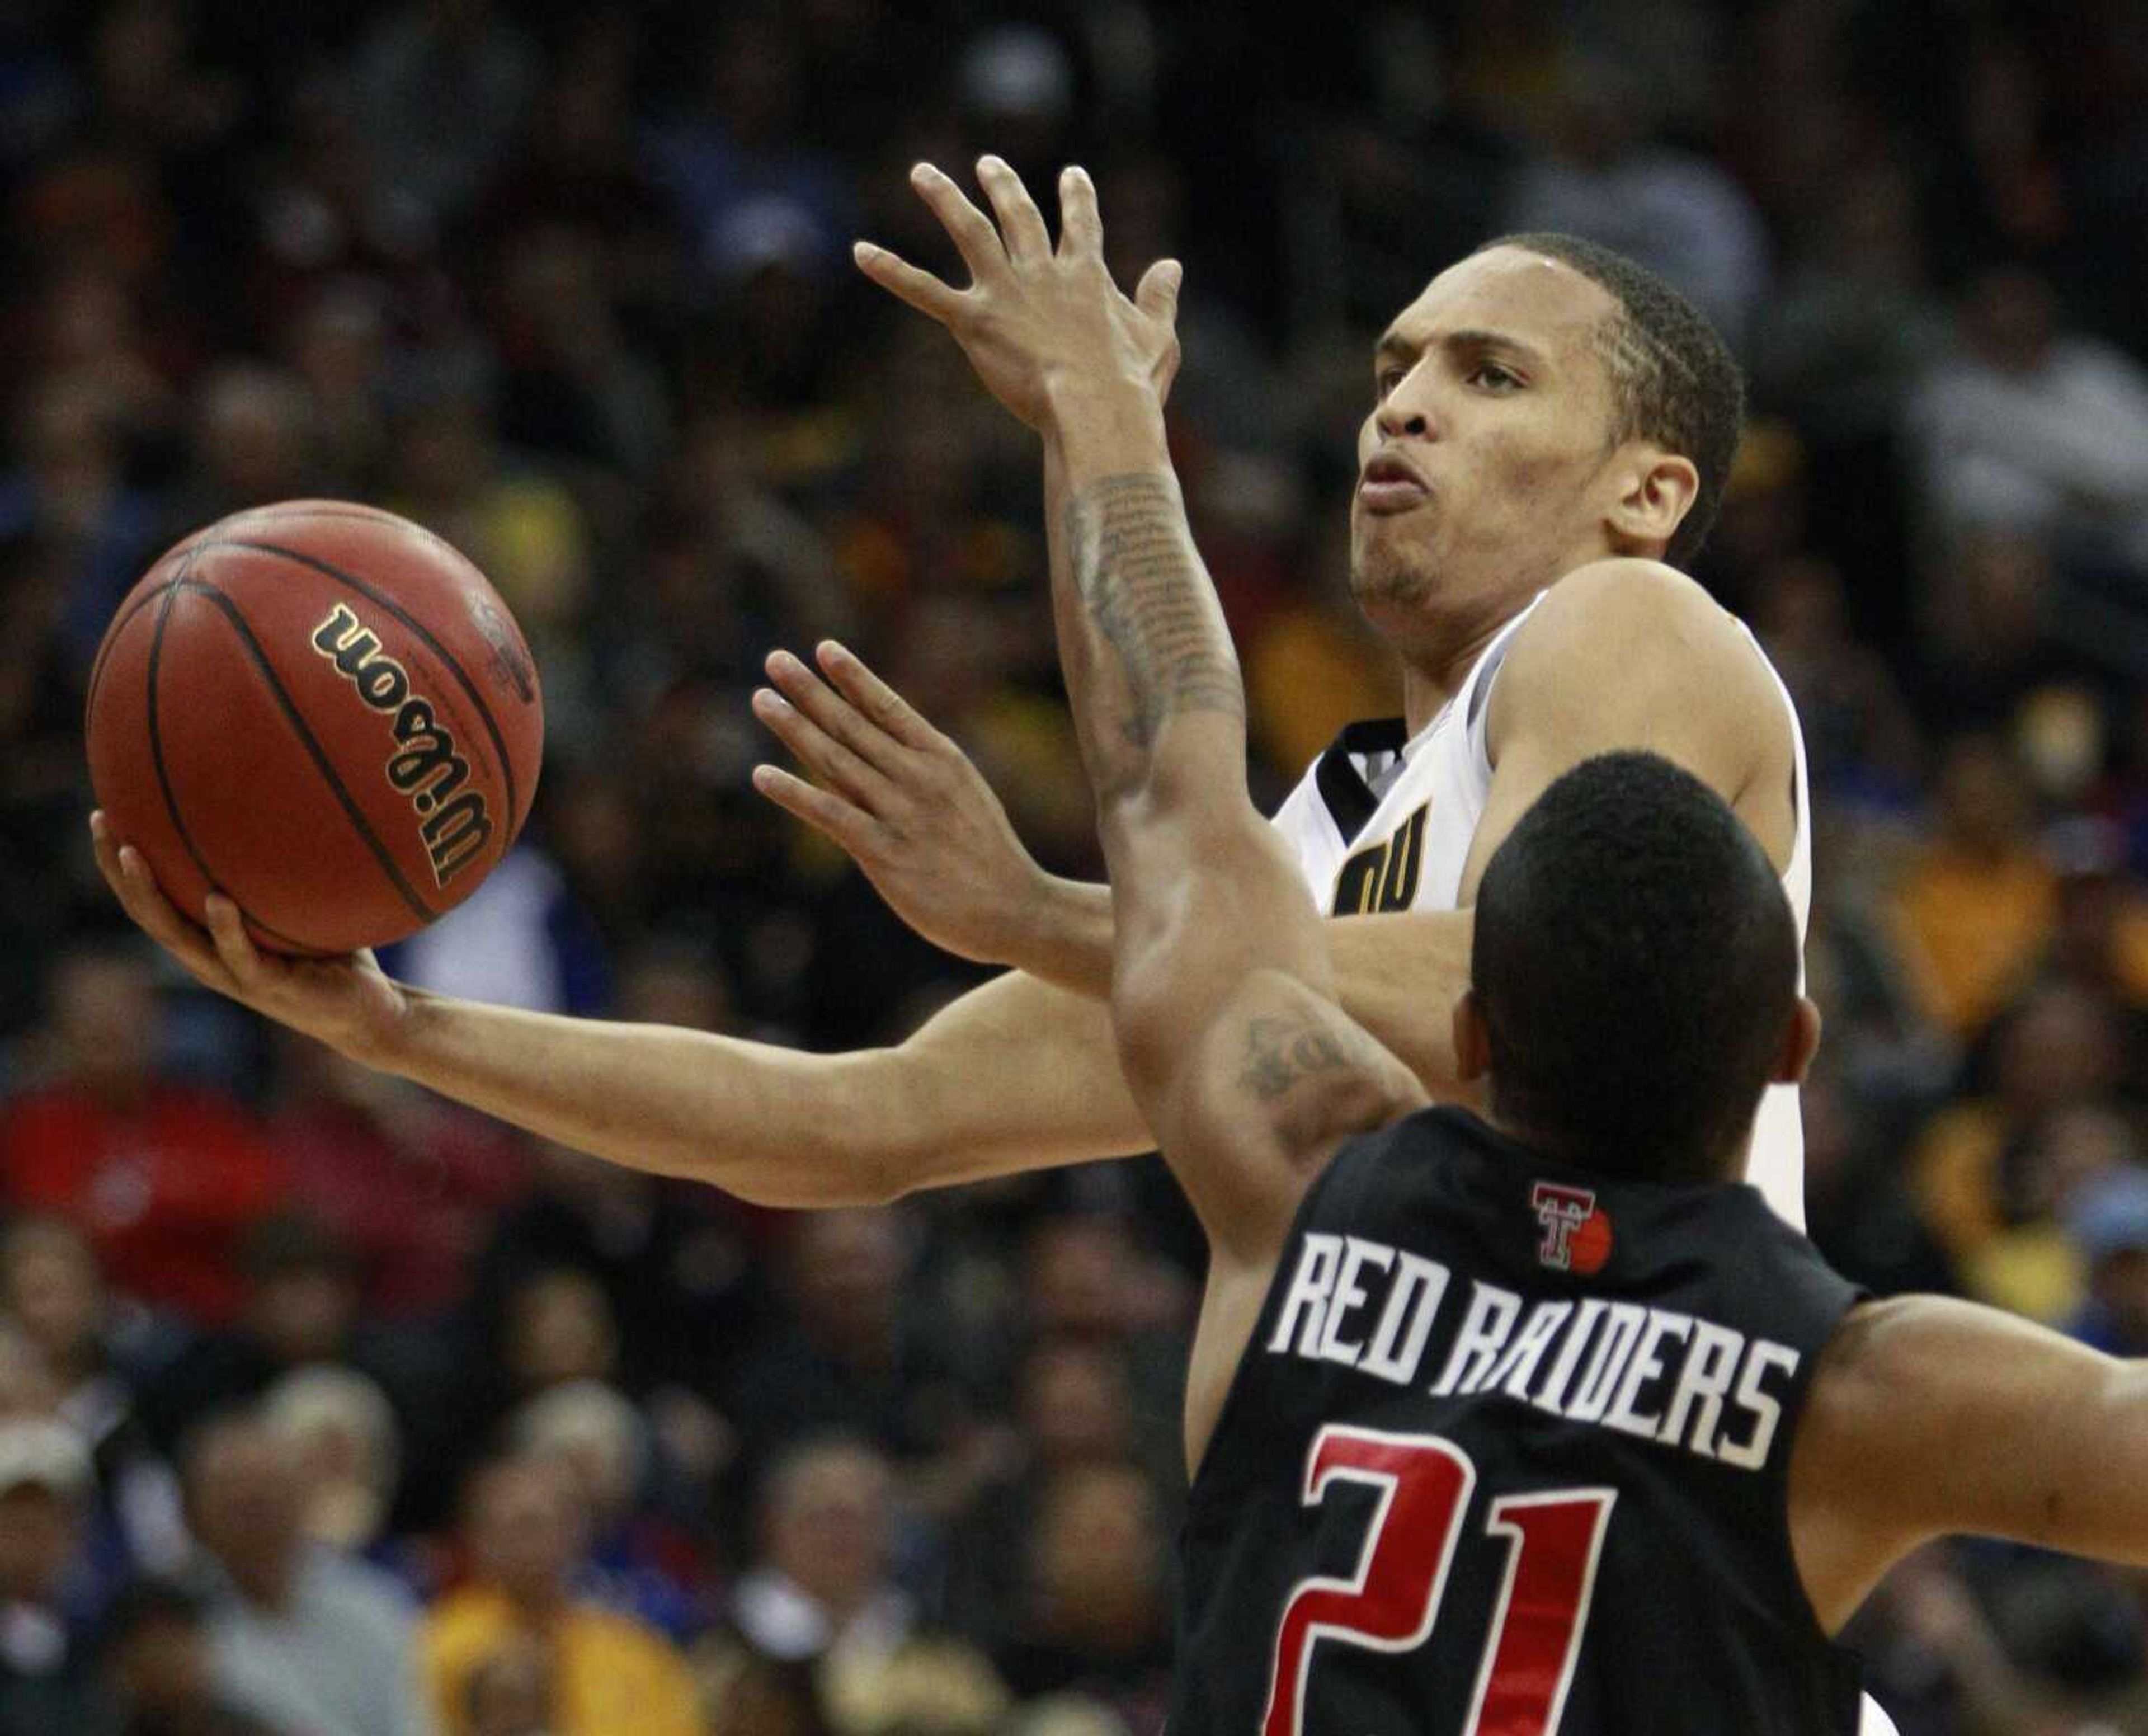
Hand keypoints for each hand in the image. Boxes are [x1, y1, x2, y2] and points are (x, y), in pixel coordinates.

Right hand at [89, 811, 412, 1062]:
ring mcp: (235, 975)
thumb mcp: (300, 905)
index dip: (119, 863)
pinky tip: (217, 899)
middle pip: (147, 914)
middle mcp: (210, 958)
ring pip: (178, 937)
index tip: (102, 814)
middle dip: (119, 870)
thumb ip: (282, 870)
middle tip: (103, 825)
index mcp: (208, 939)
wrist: (367, 1013)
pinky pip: (241, 956)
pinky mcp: (270, 987)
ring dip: (152, 896)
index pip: (152, 899)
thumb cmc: (333, 953)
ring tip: (134, 854)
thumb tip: (283, 801)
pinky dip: (226, 928)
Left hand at [749, 641, 1049, 967]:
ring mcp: (902, 814)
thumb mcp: (964, 795)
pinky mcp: (886, 854)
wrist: (1018, 909)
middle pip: (853, 725)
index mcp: (942, 758)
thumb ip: (923, 771)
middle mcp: (919, 778)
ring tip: (762, 699)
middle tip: (775, 660)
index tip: (823, 648)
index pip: (889, 707)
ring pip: (836, 761)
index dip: (853, 677)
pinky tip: (763, 776)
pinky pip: (831, 816)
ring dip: (795, 727)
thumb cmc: (987, 855)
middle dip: (811, 690)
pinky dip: (794, 793)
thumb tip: (880, 749)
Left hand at [854, 156, 1182, 429]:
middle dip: (1003, 186)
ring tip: (922, 173)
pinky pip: (924, 290)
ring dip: (944, 198)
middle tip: (988, 163)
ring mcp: (1005, 291)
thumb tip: (1171, 266)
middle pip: (1020, 216)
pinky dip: (891, 271)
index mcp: (1086, 276)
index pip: (1081, 225)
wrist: (1095, 408)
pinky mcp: (974, 320)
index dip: (1077, 199)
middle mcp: (1042, 272)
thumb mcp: (1158, 338)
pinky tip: (861, 252)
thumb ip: (1159, 299)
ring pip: (970, 232)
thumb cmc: (1130, 384)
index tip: (1073, 175)